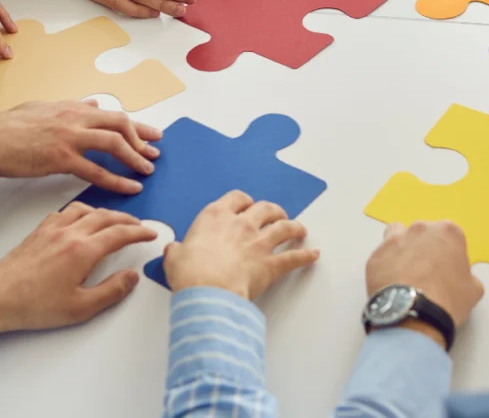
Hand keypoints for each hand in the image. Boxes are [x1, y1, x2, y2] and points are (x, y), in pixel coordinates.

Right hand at [0, 99, 161, 193]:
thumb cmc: (8, 127)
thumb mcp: (42, 107)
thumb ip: (70, 106)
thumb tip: (92, 104)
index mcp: (71, 107)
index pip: (112, 113)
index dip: (136, 125)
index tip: (152, 133)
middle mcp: (74, 118)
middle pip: (120, 123)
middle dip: (141, 138)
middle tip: (155, 152)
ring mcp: (69, 137)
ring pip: (113, 143)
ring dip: (134, 158)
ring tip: (146, 171)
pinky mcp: (60, 158)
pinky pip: (96, 170)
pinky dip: (117, 180)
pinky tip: (129, 188)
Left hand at [0, 204, 157, 334]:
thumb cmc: (35, 306)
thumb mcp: (80, 308)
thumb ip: (111, 291)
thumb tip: (132, 276)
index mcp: (83, 251)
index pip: (120, 234)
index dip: (139, 232)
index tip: (150, 234)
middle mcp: (70, 233)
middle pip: (106, 217)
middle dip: (127, 220)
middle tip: (138, 226)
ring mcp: (53, 229)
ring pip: (86, 209)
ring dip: (105, 212)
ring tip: (113, 220)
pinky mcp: (39, 231)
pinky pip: (65, 212)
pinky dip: (80, 212)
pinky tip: (80, 220)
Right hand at [163, 190, 319, 300]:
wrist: (208, 290)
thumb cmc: (190, 272)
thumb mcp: (174, 257)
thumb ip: (177, 250)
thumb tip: (173, 250)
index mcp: (216, 216)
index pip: (236, 198)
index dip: (243, 201)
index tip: (246, 205)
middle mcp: (241, 224)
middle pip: (264, 208)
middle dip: (273, 210)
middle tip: (276, 214)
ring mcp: (258, 242)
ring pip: (283, 227)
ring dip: (294, 226)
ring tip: (299, 229)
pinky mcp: (270, 264)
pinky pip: (293, 257)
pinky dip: (306, 256)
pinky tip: (314, 254)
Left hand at [366, 221, 483, 330]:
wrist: (414, 314)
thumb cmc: (447, 300)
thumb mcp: (472, 290)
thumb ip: (467, 275)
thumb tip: (461, 280)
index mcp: (447, 232)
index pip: (450, 235)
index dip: (449, 252)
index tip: (448, 267)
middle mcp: (420, 229)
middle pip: (422, 233)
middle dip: (424, 248)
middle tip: (427, 272)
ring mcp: (394, 240)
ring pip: (396, 235)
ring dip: (401, 248)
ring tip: (405, 272)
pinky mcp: (375, 256)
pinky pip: (381, 257)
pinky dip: (385, 267)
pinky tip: (392, 284)